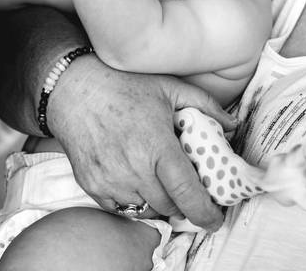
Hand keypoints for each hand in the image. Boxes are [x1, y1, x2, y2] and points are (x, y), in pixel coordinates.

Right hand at [48, 57, 236, 230]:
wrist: (74, 90)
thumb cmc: (122, 85)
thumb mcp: (169, 87)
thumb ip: (205, 105)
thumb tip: (231, 125)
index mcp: (156, 147)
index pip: (186, 193)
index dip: (204, 212)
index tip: (214, 219)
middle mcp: (133, 169)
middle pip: (169, 206)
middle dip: (182, 202)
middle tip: (186, 188)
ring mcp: (111, 180)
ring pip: (146, 208)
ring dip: (158, 200)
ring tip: (158, 177)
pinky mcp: (93, 186)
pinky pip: (121, 207)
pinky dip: (133, 199)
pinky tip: (135, 177)